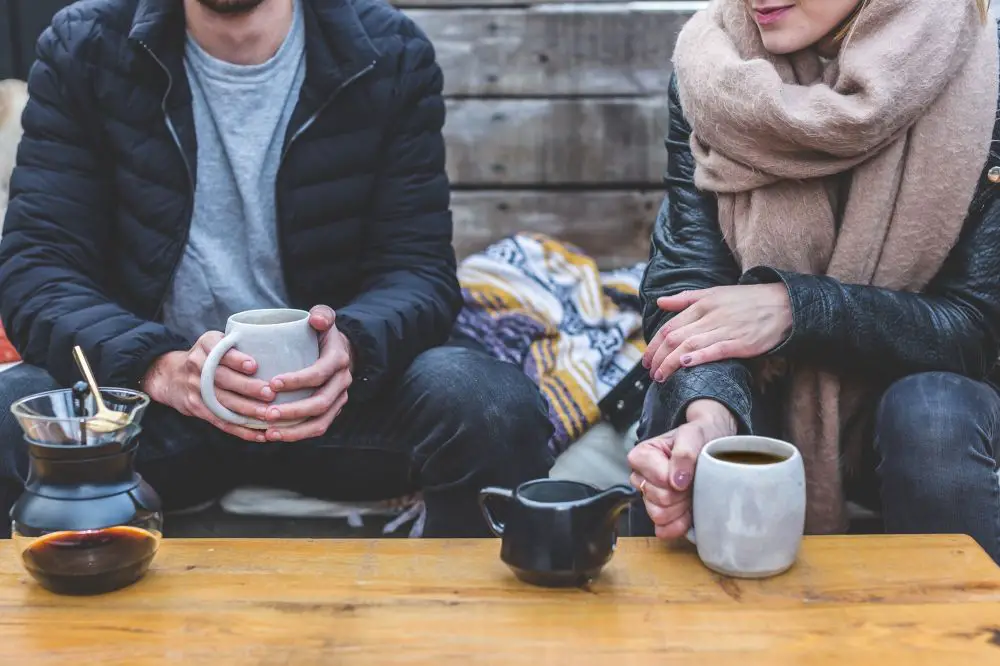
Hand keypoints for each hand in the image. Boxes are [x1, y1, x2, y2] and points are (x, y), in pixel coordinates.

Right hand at [142, 332, 275, 441]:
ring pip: (223, 402)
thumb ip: (234, 345)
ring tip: (268, 415)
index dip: (236, 359)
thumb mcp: (213, 342)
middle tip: (270, 394)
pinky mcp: (197, 407)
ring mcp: (196, 388)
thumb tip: (272, 353)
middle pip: (223, 378)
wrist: (169, 375)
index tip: (253, 366)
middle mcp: (198, 365)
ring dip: (247, 410)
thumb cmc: (205, 357)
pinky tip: (258, 434)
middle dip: (248, 387)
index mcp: (205, 346)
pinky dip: (240, 429)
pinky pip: (220, 420)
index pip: (220, 351)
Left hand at [263, 305, 352, 441]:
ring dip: (294, 430)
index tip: (272, 383)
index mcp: (338, 360)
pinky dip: (296, 435)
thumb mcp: (325, 318)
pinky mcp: (331, 411)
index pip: (319, 374)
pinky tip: (273, 435)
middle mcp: (342, 383)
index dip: (297, 380)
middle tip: (266, 413)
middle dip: (292, 411)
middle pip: (320, 403)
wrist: (340, 350)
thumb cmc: (322, 334)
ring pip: (320, 422)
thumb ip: (322, 314)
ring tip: (268, 432)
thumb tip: (316, 320)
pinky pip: (317, 428)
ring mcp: (338, 400)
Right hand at [627, 399, 736, 538]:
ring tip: (691, 492)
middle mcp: (641, 477)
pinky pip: (663, 530)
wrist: (713, 445)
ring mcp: (649, 497)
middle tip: (693, 481)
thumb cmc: (700, 436)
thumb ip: (684, 453)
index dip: (676, 479)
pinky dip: (679, 524)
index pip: (657, 480)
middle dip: (680, 494)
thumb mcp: (694, 435)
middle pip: (658, 500)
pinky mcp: (660, 514)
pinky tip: (689, 511)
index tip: (689, 470)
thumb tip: (676, 482)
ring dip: (680, 508)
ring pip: (659, 516)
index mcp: (641, 456)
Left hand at [642, 284, 791, 382]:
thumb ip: (685, 299)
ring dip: (670, 363)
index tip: (646, 359)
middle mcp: (711, 316)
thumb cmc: (746, 300)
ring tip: (661, 376)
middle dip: (658, 357)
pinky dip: (698, 357)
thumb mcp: (714, 293)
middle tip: (650, 372)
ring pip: (689, 345)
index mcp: (702, 304)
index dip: (654, 344)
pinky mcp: (741, 343)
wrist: (783, 305)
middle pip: (675, 338)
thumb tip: (660, 302)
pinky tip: (684, 364)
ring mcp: (726, 330)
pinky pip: (715, 350)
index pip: (669, 326)